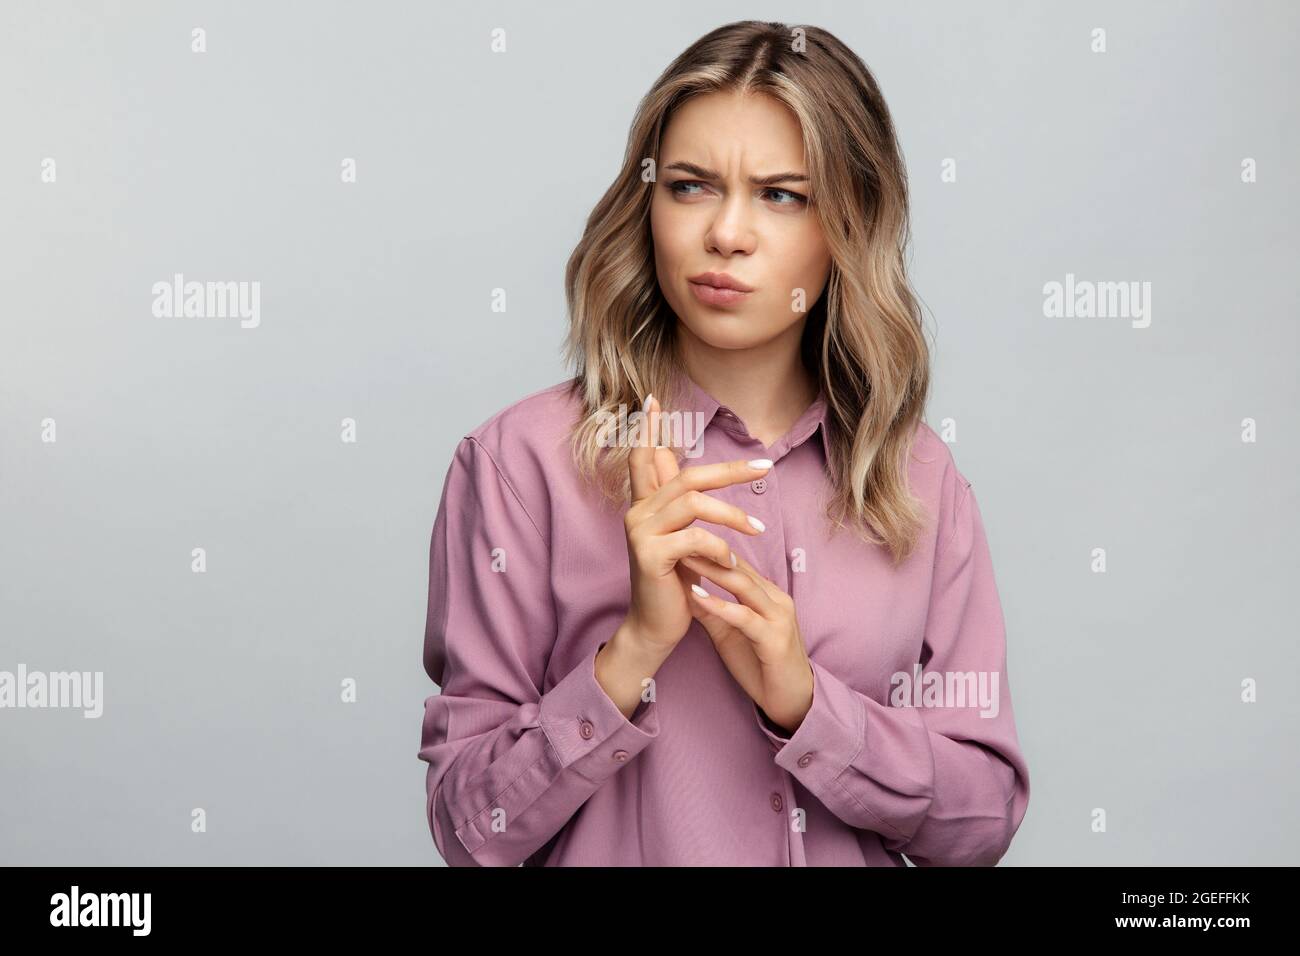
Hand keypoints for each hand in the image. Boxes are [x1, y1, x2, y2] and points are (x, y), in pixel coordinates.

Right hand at [619, 394, 773, 656]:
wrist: (654, 629)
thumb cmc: (674, 585)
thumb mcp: (680, 542)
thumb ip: (683, 510)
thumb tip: (696, 484)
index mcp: (645, 507)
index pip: (642, 458)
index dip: (647, 429)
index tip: (651, 399)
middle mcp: (637, 513)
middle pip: (687, 476)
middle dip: (729, 469)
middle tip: (765, 465)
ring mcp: (640, 533)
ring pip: (694, 503)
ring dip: (732, 515)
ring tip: (758, 529)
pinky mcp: (649, 556)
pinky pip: (694, 538)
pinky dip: (719, 549)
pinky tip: (731, 564)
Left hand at [680, 551, 814, 734]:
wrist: (792, 702)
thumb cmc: (761, 666)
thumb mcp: (729, 634)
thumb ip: (712, 611)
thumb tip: (684, 589)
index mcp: (767, 595)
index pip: (736, 564)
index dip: (708, 550)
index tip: (679, 538)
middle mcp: (776, 599)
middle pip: (738, 569)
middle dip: (707, 552)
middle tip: (677, 537)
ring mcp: (778, 617)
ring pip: (743, 586)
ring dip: (711, 571)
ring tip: (683, 557)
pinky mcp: (775, 639)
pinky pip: (744, 617)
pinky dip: (720, 605)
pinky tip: (697, 596)